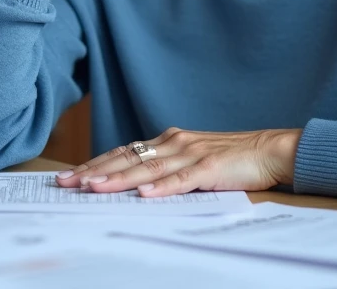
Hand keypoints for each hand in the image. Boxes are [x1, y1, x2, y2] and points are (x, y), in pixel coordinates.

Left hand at [55, 127, 301, 195]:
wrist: (270, 150)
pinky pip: (182, 179)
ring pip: (147, 169)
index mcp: (167, 141)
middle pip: (126, 158)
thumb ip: (165, 171)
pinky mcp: (211, 167)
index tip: (70, 176)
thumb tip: (134, 187)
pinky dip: (161, 187)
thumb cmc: (231, 159)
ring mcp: (191, 153)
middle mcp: (174, 143)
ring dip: (118, 179)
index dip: (95, 164)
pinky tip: (143, 195)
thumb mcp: (192, 163)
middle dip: (94, 171)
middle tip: (66, 182)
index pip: (123, 153)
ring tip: (93, 187)